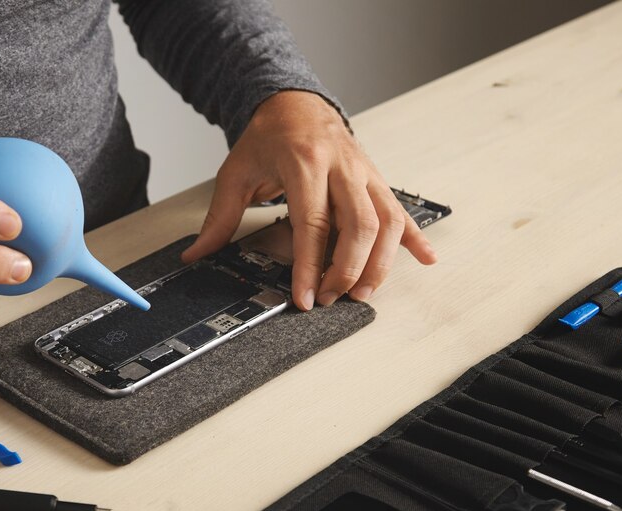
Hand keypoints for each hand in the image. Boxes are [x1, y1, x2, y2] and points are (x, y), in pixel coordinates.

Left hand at [181, 91, 436, 310]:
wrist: (294, 101)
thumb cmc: (267, 136)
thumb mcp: (236, 172)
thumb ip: (220, 217)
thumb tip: (196, 255)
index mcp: (304, 163)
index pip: (312, 223)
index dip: (309, 265)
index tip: (304, 297)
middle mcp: (341, 166)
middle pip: (358, 225)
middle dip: (347, 270)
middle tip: (330, 298)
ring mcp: (364, 172)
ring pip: (386, 220)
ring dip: (379, 262)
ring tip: (362, 293)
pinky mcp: (376, 179)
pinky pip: (401, 210)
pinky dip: (414, 237)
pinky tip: (425, 258)